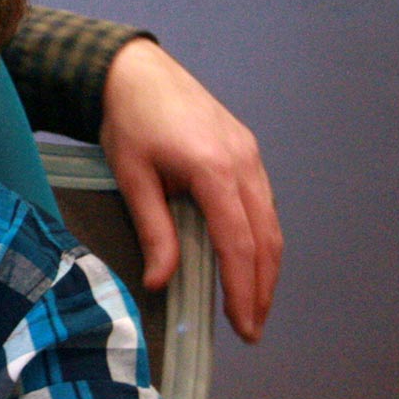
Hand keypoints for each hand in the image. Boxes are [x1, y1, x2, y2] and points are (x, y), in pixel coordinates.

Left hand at [98, 38, 281, 341]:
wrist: (134, 70)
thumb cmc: (128, 120)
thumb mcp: (132, 177)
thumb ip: (153, 230)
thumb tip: (160, 282)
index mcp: (214, 169)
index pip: (238, 243)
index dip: (243, 289)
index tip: (243, 325)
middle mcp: (243, 162)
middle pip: (265, 238)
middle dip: (261, 288)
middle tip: (251, 328)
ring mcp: (250, 154)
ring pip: (270, 222)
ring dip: (266, 266)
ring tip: (252, 305)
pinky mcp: (247, 150)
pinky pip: (262, 202)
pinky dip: (260, 237)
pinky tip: (247, 260)